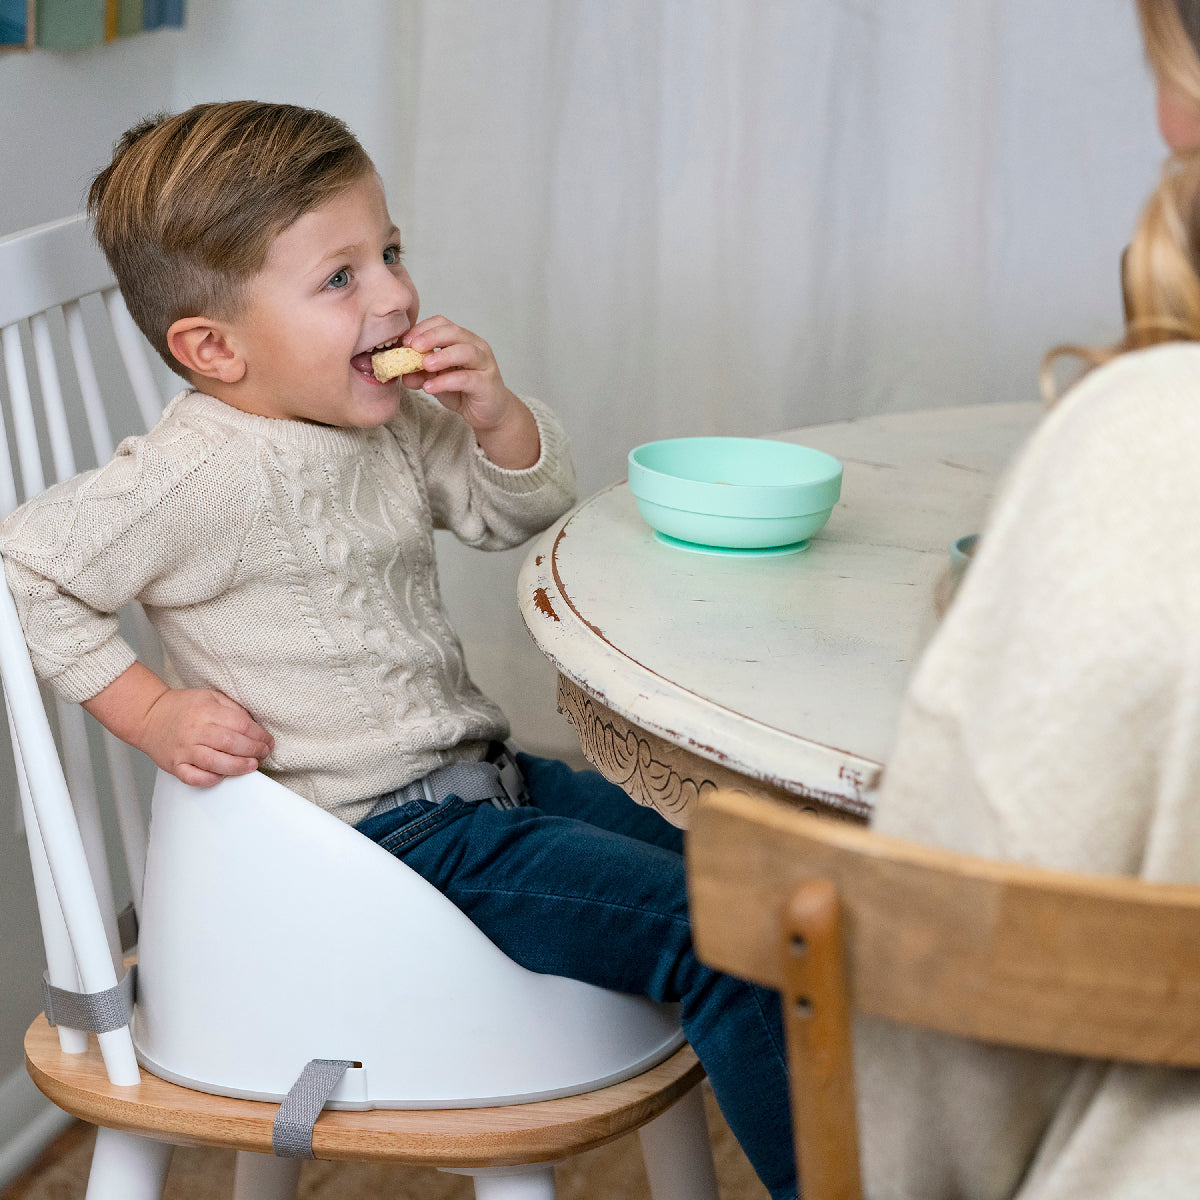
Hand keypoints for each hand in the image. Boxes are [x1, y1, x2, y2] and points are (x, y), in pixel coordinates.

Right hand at [140, 687, 274, 786]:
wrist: (149, 716)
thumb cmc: (183, 708)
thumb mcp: (211, 697)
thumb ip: (233, 709)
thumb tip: (255, 726)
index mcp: (206, 710)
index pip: (240, 724)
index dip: (259, 734)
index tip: (268, 741)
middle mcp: (194, 730)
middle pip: (230, 742)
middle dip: (253, 750)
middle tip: (263, 753)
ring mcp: (183, 749)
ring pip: (214, 761)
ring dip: (237, 766)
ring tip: (252, 766)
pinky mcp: (174, 765)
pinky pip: (193, 777)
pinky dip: (210, 779)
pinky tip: (223, 776)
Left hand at [402, 316, 539, 467]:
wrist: (490, 413)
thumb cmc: (465, 391)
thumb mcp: (437, 381)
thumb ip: (421, 374)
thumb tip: (402, 373)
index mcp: (463, 340)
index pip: (443, 323)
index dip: (423, 328)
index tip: (406, 341)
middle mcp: (476, 347)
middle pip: (454, 332)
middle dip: (431, 337)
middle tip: (412, 347)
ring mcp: (484, 364)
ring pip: (465, 352)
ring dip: (442, 356)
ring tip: (424, 365)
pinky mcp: (487, 384)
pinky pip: (466, 378)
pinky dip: (445, 381)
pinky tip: (430, 387)